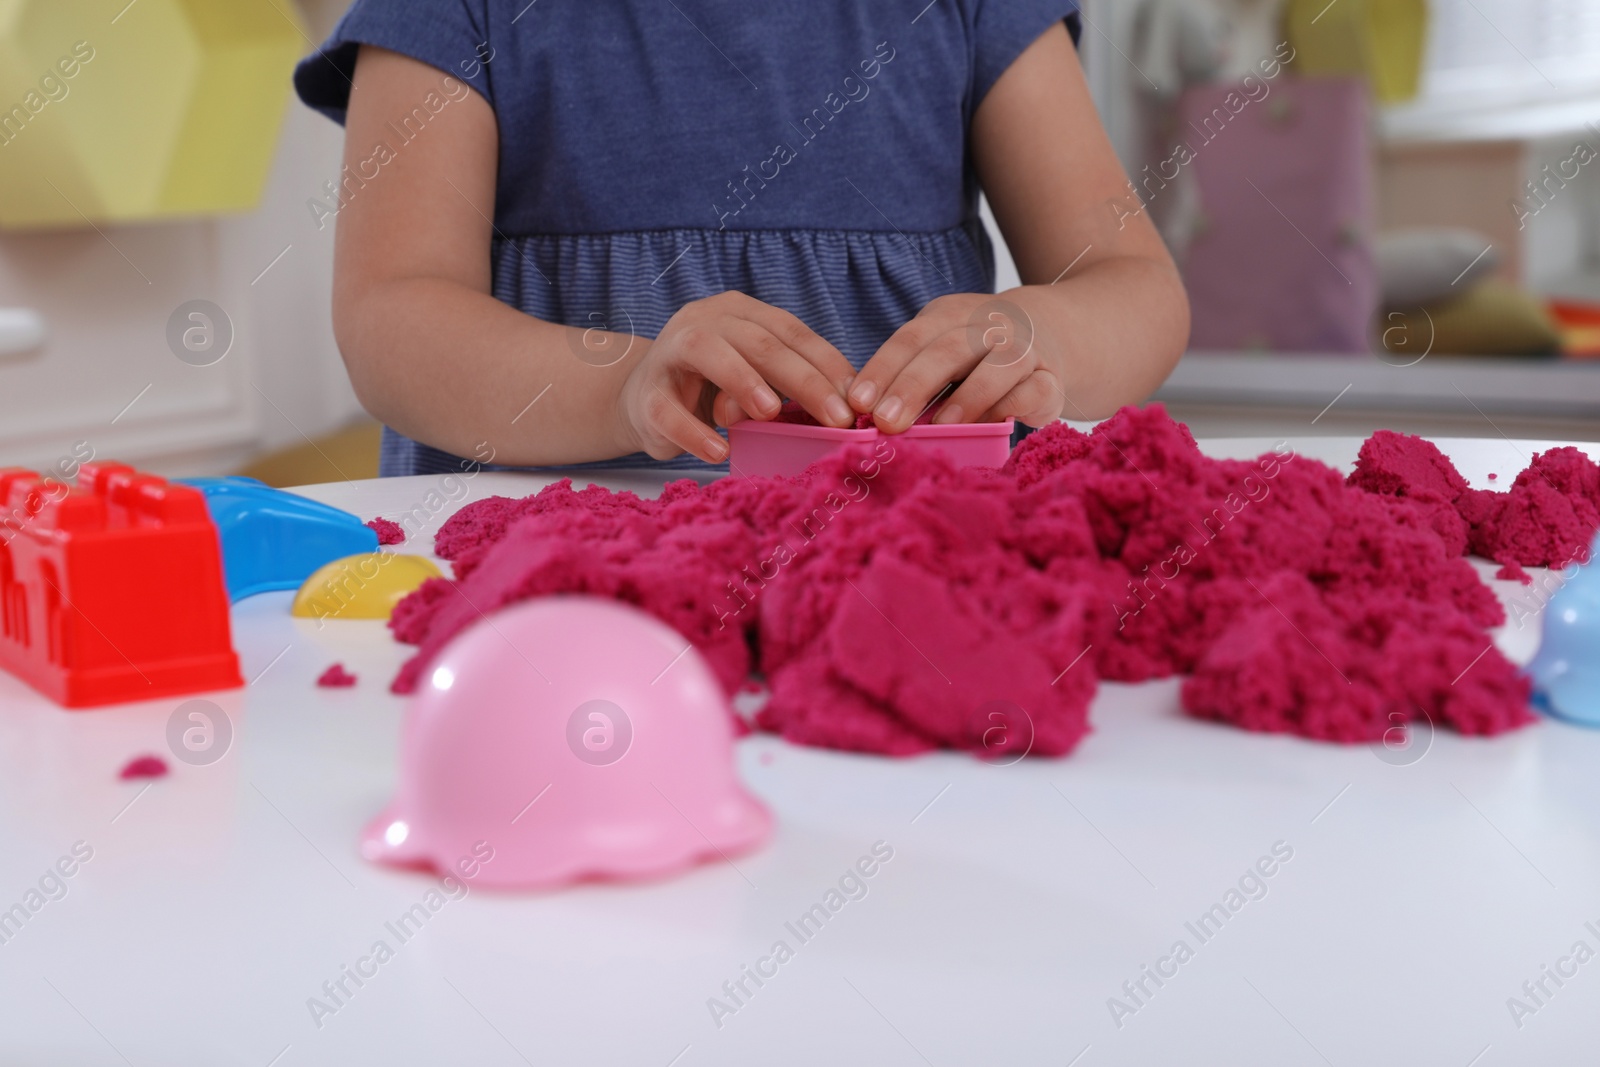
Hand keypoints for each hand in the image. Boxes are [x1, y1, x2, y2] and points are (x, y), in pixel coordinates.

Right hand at [615, 292, 857, 461]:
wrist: (643, 401)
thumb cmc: (713, 389)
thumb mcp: (757, 378)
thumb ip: (789, 384)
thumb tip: (844, 408)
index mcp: (740, 312)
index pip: (791, 331)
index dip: (827, 363)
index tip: (858, 399)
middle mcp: (705, 320)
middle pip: (758, 341)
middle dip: (802, 379)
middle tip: (836, 416)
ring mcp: (670, 353)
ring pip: (706, 353)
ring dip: (742, 380)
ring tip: (771, 412)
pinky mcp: (646, 394)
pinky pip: (668, 411)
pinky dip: (696, 432)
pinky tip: (720, 450)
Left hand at [849, 292, 1066, 431]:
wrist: (1053, 333)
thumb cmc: (977, 355)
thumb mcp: (940, 353)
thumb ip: (911, 379)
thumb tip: (868, 421)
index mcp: (947, 316)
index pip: (909, 339)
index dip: (882, 370)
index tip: (858, 403)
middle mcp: (986, 326)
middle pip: (947, 351)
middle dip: (913, 386)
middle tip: (886, 421)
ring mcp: (1023, 349)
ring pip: (997, 367)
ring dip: (968, 397)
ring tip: (940, 426)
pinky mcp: (1050, 379)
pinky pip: (1033, 390)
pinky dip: (1012, 406)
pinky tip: (991, 425)